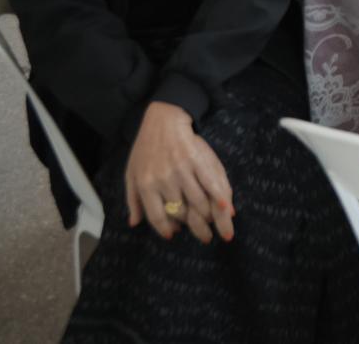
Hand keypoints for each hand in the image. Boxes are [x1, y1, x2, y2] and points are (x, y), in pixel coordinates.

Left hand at [124, 102, 234, 243]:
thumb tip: (134, 223)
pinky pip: (210, 183)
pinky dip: (219, 197)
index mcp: (146, 185)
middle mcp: (164, 180)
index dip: (167, 228)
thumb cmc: (146, 148)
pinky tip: (226, 209)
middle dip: (196, 228)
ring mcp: (182, 170)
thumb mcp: (131, 174)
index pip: (158, 215)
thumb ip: (133, 200)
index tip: (174, 235)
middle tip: (206, 237)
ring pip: (198, 201)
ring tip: (217, 225)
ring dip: (209, 217)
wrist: (163, 121)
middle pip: (182, 212)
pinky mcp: (197, 159)